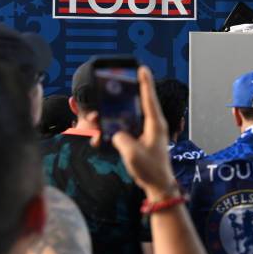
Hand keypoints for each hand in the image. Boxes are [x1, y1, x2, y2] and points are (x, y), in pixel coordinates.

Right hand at [109, 66, 177, 200]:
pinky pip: (124, 129)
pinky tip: (99, 134)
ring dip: (111, 117)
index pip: (149, 99)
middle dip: (120, 97)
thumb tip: (115, 133)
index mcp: (155, 125)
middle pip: (135, 104)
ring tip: (94, 116)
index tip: (142, 68)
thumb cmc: (150, 170)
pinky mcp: (140, 139)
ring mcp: (146, 132)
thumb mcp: (132, 154)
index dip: (145, 83)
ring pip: (127, 117)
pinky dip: (112, 130)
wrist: (158, 185)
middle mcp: (152, 125)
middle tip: (110, 87)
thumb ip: (121, 139)